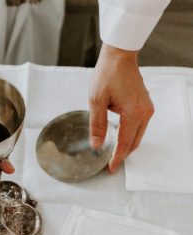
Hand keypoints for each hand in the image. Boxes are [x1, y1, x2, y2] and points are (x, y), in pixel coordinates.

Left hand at [89, 44, 153, 173]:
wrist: (119, 57)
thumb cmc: (107, 75)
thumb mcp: (96, 100)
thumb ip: (97, 125)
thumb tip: (97, 145)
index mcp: (133, 113)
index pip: (125, 143)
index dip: (117, 158)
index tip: (110, 169)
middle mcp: (144, 112)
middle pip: (134, 141)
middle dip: (123, 154)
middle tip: (110, 164)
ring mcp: (147, 108)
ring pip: (138, 134)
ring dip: (127, 144)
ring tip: (113, 152)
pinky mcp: (145, 104)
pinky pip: (139, 125)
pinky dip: (130, 134)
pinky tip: (119, 136)